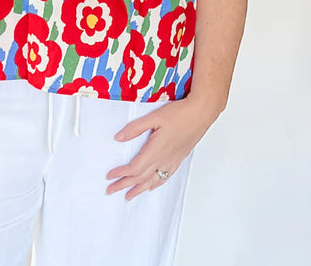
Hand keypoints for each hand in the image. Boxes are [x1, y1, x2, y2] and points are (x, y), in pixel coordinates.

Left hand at [105, 95, 219, 200]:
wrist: (200, 114)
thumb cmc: (178, 114)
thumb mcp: (154, 117)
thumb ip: (135, 128)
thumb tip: (118, 138)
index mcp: (155, 150)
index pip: (134, 168)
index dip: (121, 174)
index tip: (109, 176)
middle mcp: (163, 159)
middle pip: (141, 177)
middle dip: (124, 185)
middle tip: (111, 191)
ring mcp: (172, 161)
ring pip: (153, 181)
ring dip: (138, 189)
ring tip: (128, 196)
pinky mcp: (179, 159)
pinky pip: (165, 177)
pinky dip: (155, 184)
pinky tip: (151, 187)